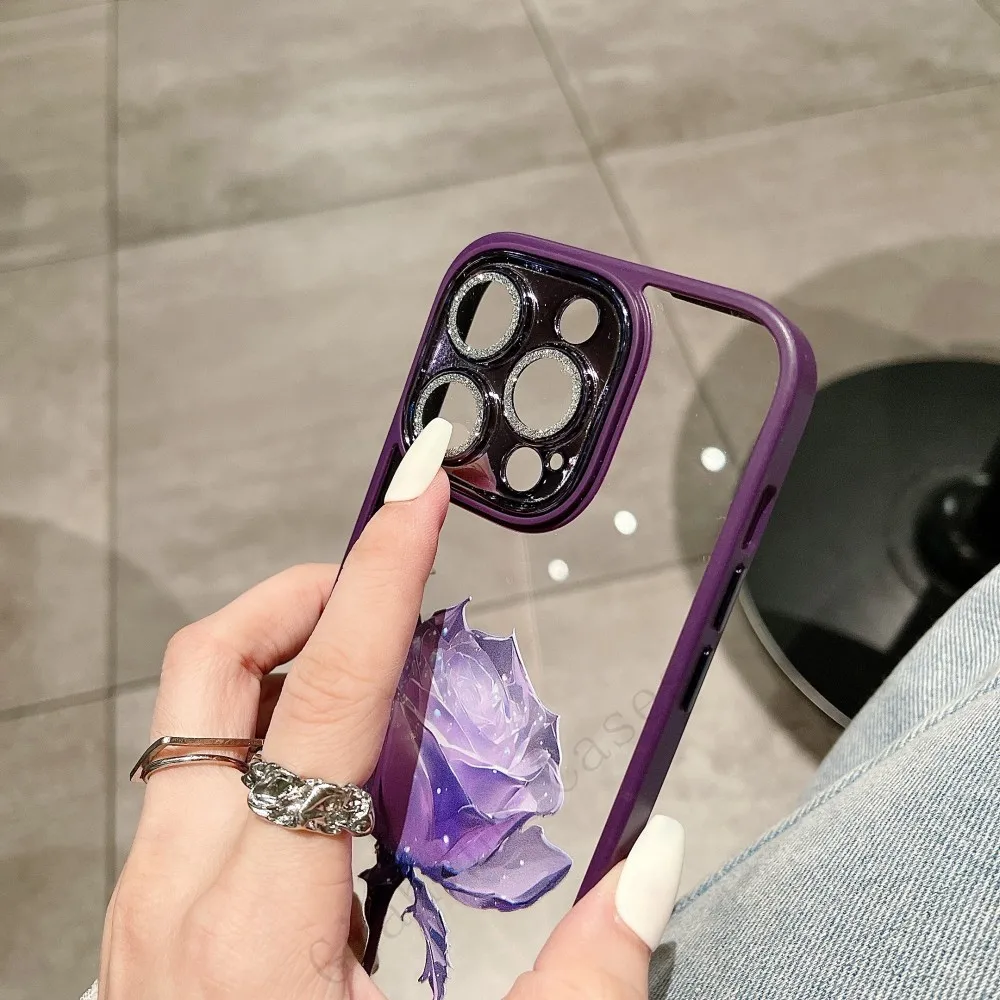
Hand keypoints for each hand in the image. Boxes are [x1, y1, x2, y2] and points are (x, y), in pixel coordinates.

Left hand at [94, 418, 684, 999]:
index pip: (327, 690)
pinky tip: (352, 798)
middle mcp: (173, 894)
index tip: (419, 489)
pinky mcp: (152, 921)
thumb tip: (654, 862)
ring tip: (393, 701)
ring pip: (199, 716)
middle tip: (399, 593)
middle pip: (215, 664)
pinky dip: (276, 743)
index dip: (386, 571)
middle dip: (310, 592)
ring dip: (294, 665)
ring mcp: (147, 906)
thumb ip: (582, 978)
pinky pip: (204, 782)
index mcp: (255, 925)